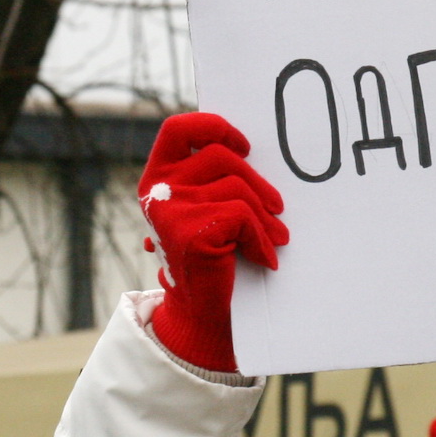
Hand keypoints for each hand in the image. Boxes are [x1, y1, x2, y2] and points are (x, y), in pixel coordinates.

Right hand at [139, 113, 287, 372]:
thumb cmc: (210, 253)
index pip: (178, 129)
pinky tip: (264, 257)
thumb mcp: (203, 207)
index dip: (214, 127)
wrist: (199, 309)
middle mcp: (157, 189)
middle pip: (221, 157)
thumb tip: (251, 153)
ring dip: (265, 216)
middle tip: (278, 207)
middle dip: (257, 182)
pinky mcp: (192, 233)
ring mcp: (171, 210)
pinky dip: (262, 239)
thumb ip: (211, 179)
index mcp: (157, 176)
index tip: (243, 147)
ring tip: (276, 236)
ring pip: (238, 189)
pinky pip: (244, 217)